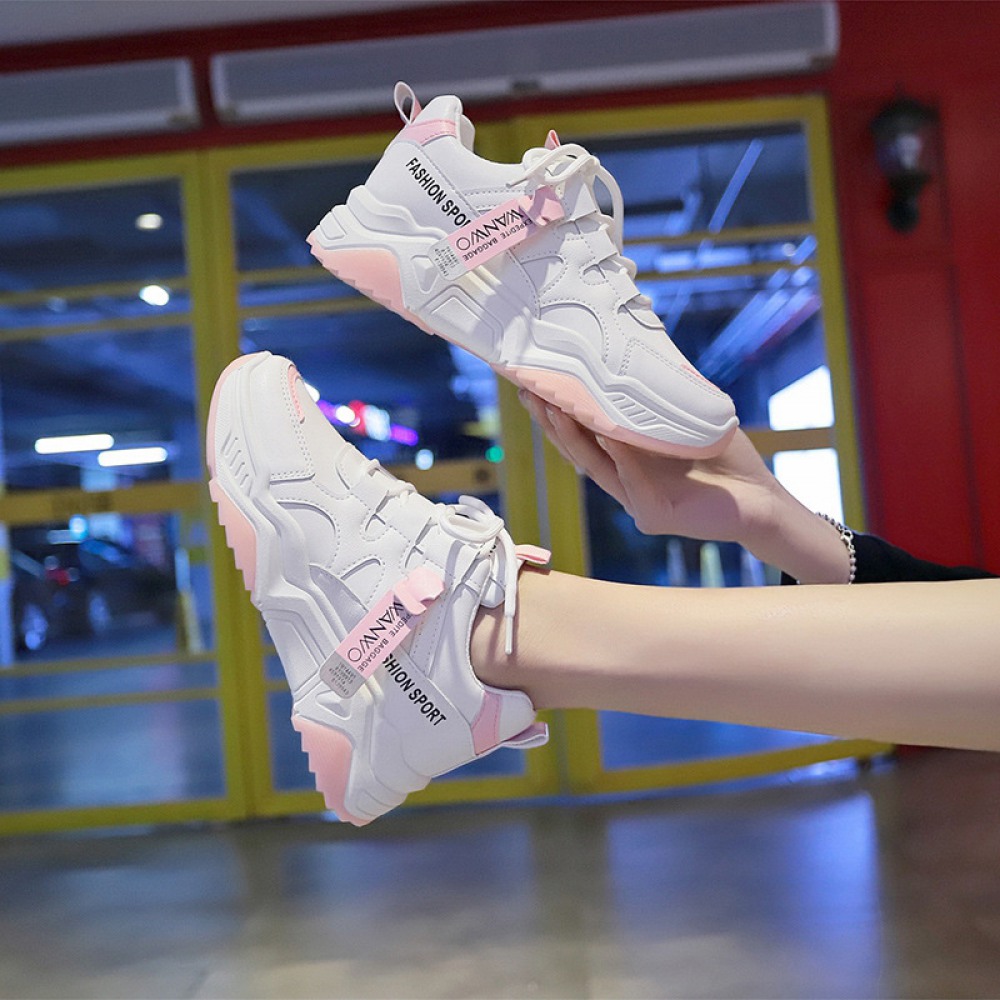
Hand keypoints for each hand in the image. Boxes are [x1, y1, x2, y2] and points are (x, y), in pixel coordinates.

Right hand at [519, 391, 850, 582]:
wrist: (761, 500)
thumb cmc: (726, 459)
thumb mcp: (689, 419)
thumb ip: (662, 397)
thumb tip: (641, 346)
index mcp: (627, 459)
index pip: (584, 433)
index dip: (557, 410)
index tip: (534, 382)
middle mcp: (624, 480)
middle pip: (578, 449)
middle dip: (551, 420)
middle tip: (528, 391)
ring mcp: (636, 500)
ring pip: (596, 466)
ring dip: (573, 437)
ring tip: (554, 408)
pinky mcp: (655, 516)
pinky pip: (633, 482)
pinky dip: (621, 458)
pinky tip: (607, 436)